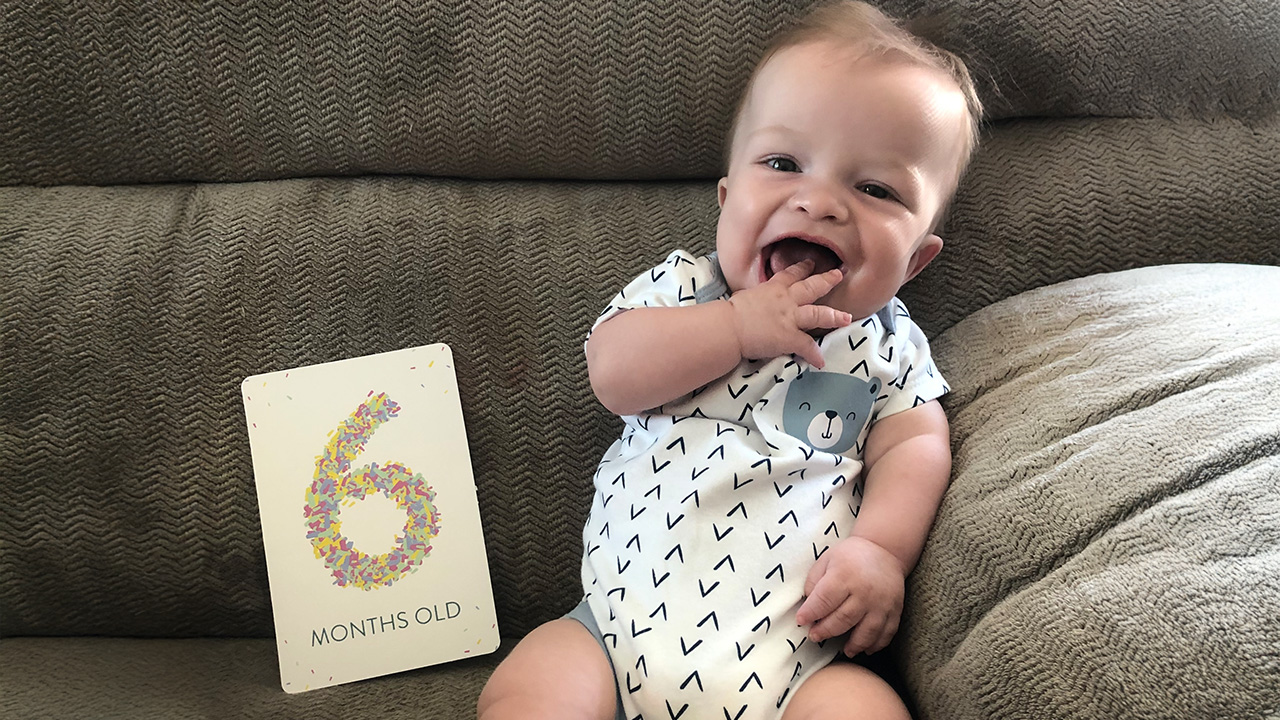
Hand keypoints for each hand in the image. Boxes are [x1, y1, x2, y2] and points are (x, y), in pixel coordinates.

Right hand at [726, 258, 850, 367]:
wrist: (730, 327)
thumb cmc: (731, 313)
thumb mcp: (745, 296)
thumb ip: (756, 296)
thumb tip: (750, 299)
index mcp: (773, 288)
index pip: (792, 274)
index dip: (804, 268)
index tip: (813, 264)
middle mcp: (786, 300)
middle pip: (812, 287)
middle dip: (827, 280)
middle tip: (839, 275)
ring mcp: (790, 318)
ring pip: (818, 314)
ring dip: (834, 316)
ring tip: (846, 318)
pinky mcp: (789, 337)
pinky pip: (806, 346)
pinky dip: (814, 354)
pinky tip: (820, 361)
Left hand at [796, 536, 904, 655]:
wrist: (884, 549)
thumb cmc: (850, 556)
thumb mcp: (826, 560)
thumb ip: (814, 582)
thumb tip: (807, 606)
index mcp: (844, 575)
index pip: (824, 600)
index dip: (810, 613)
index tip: (801, 621)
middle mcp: (864, 591)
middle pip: (843, 619)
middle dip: (826, 631)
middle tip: (815, 636)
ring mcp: (881, 602)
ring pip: (867, 631)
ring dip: (854, 644)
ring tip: (844, 650)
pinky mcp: (895, 609)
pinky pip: (887, 632)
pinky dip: (877, 644)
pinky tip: (866, 649)